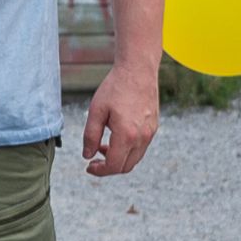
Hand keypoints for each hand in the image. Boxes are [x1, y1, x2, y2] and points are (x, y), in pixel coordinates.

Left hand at [79, 58, 160, 176]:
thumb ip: (90, 136)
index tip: (89, 167)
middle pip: (125, 167)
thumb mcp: (96, 111)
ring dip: (118, 159)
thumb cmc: (115, 87)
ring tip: (103, 147)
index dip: (99, 171)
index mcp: (126, 135)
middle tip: (94, 160)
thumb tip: (87, 155)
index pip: (113, 165)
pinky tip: (116, 139)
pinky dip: (128, 150)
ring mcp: (150, 133)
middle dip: (108, 168)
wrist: (138, 70)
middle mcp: (142, 137)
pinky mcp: (153, 127)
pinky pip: (141, 148)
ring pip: (134, 159)